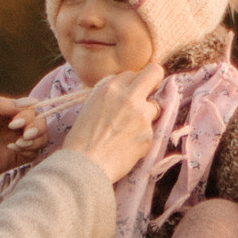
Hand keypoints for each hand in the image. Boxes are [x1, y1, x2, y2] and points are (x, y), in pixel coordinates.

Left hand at [0, 95, 36, 194]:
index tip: (16, 120)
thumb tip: (28, 102)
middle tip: (22, 132)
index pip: (27, 106)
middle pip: (38, 121)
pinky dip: (31, 150)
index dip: (30, 111)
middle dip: (36, 124)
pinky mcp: (10, 161)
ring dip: (37, 137)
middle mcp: (8, 126)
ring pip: (40, 137)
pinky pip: (33, 154)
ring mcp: (10, 143)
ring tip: (20, 142)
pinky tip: (14, 149)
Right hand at [62, 64, 162, 186]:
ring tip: (128, 131)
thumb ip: (111, 94)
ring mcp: (141, 115)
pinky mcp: (149, 134)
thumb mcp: (91, 105)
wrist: (84, 165)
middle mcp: (128, 96)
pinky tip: (127, 146)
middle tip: (150, 93)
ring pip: (156, 106)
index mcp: (110, 86)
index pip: (132, 74)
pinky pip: (151, 130)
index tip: (129, 94)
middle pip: (155, 72)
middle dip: (154, 81)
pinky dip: (142, 138)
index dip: (131, 85)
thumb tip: (128, 91)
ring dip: (147, 116)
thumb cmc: (81, 138)